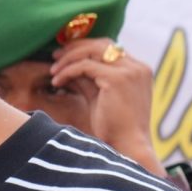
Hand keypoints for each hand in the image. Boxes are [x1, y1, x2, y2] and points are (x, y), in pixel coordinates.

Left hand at [49, 38, 161, 171]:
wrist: (128, 146)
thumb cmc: (113, 128)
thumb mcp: (99, 98)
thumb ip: (87, 80)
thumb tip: (67, 67)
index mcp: (138, 71)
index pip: (110, 48)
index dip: (85, 48)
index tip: (64, 56)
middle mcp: (137, 67)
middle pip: (102, 44)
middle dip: (75, 47)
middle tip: (55, 56)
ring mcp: (129, 71)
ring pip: (92, 51)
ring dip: (68, 59)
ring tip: (53, 71)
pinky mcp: (117, 79)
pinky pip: (84, 66)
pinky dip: (67, 71)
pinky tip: (57, 82)